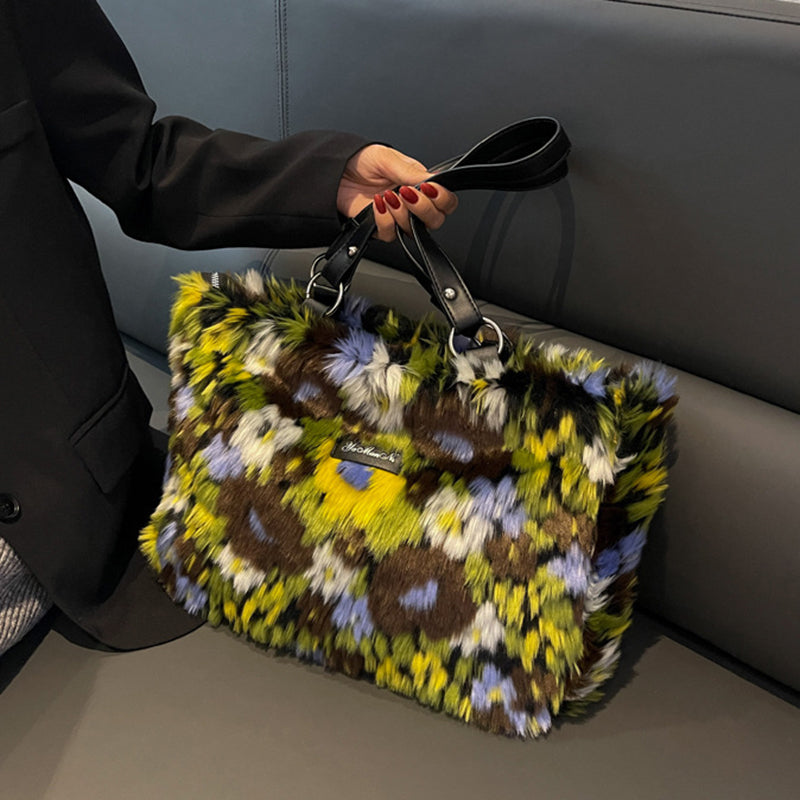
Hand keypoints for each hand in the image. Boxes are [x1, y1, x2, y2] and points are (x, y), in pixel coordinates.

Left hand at [337, 144, 457, 241]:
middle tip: (409, 194)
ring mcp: (397, 218)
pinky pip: (391, 234)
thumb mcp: (388, 159)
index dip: (443, 199)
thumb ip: (411, 172)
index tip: (431, 189)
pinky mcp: (381, 228)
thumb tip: (433, 179)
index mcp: (420, 185)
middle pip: (435, 220)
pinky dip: (385, 220)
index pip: (445, 201)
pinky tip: (378, 205)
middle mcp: (412, 205)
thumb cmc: (360, 161)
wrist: (334, 172)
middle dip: (424, 209)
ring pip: (414, 230)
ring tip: (388, 195)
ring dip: (402, 214)